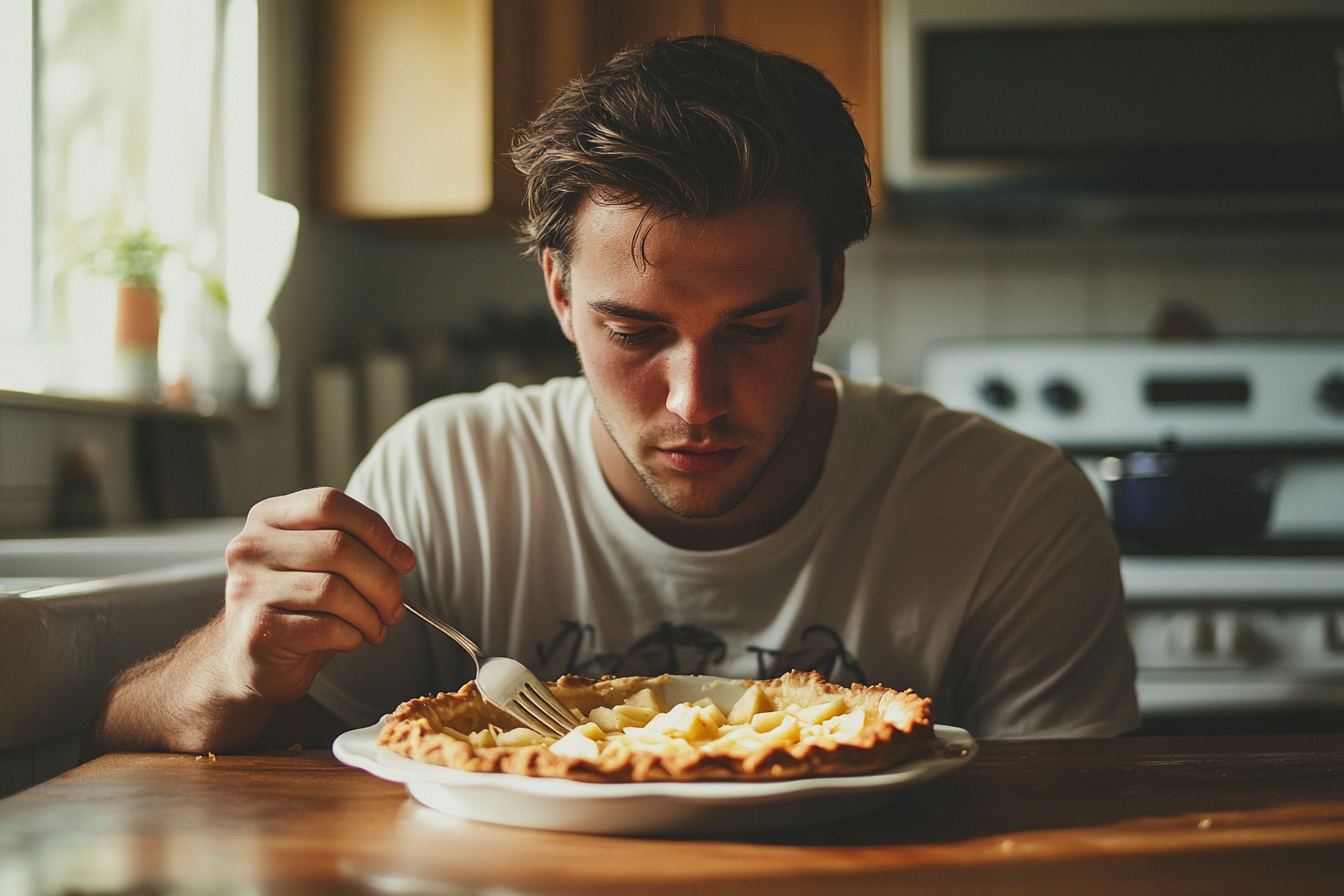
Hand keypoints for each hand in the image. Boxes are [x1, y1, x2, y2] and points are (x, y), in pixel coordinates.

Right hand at [221, 487, 414, 705]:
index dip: (375, 530)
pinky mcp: (258, 629)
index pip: (329, 503)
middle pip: (338, 547)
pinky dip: (352, 636)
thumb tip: (401, 557)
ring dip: (370, 614)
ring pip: (334, 589)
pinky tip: (350, 640)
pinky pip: (326, 626)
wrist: (249, 660)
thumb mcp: (320, 566)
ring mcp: (249, 588)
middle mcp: (252, 547)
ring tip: (375, 627)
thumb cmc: (295, 608)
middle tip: (396, 606)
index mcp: (269, 518)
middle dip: (383, 581)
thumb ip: (354, 548)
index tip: (402, 561)